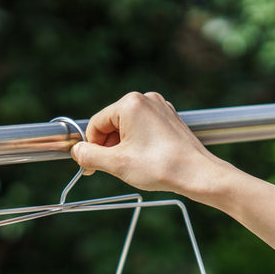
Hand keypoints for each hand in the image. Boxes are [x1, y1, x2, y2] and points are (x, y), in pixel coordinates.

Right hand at [70, 91, 234, 199]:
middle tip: (114, 168)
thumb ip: (90, 156)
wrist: (198, 174)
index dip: (91, 147)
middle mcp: (145, 99)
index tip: (92, 167)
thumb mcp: (117, 164)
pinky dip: (139, 144)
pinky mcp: (169, 118)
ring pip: (128, 127)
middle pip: (111, 123)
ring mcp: (160, 107)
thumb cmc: (160, 167)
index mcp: (130, 103)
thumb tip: (77, 151)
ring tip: (133, 165)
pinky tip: (146, 160)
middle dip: (109, 146)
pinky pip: (144, 129)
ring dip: (123, 147)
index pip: (96, 123)